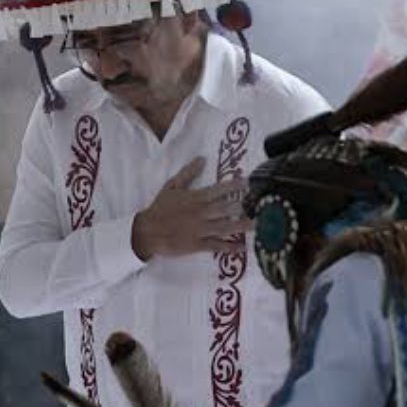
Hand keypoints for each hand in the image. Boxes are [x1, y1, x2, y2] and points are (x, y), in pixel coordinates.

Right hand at [131, 157, 250, 260]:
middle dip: (243, 206)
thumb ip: (188, 173)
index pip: (218, 190)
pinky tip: (242, 247)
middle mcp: (200, 213)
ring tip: (257, 224)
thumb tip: (202, 159)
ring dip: (241, 226)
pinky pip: (215, 246)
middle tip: (260, 204)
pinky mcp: (196, 244)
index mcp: (195, 198)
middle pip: (225, 209)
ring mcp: (199, 230)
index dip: (234, 186)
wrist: (146, 231)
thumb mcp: (171, 186)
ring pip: (224, 227)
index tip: (249, 183)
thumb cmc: (160, 208)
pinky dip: (229, 246)